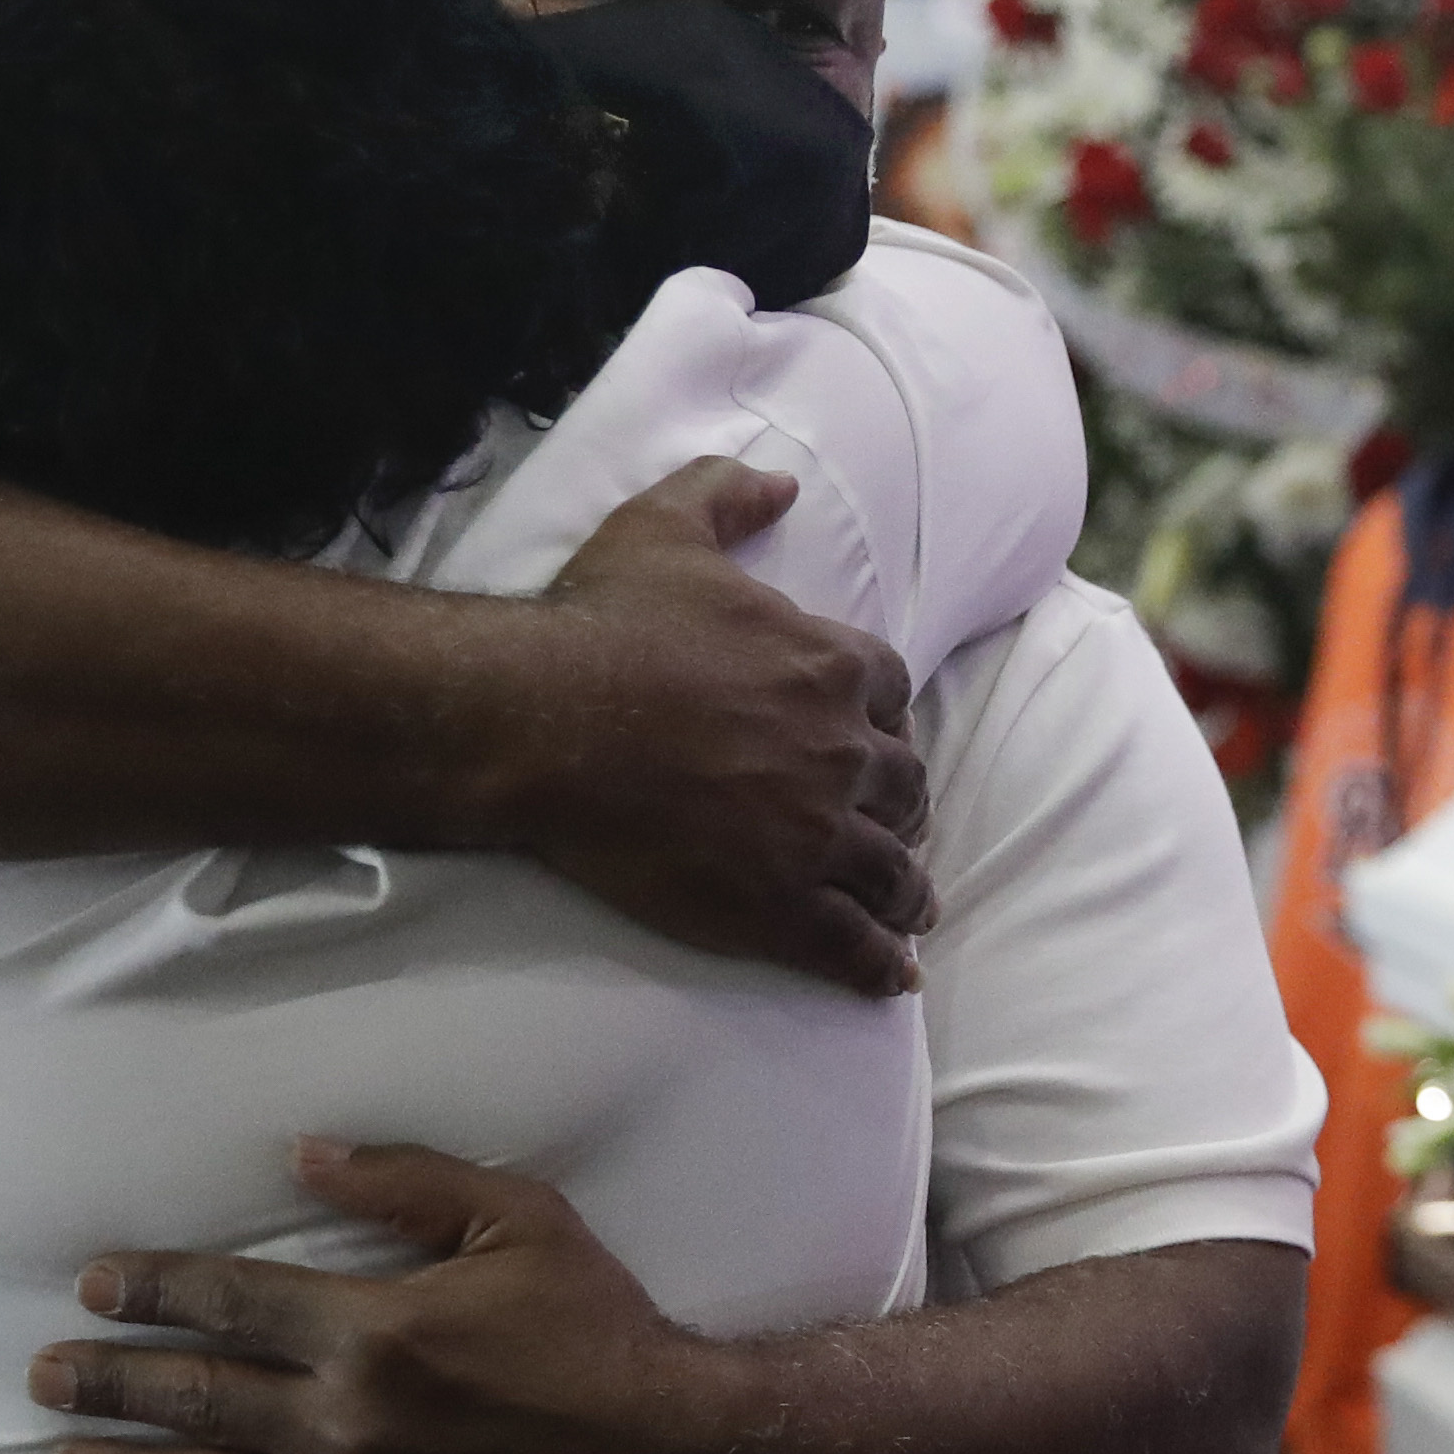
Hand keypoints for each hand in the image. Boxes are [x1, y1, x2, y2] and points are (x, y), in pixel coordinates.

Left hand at [32, 1140, 707, 1453]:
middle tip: (42, 1377)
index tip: (93, 1287)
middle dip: (109, 1383)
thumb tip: (302, 1155)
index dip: (153, 1291)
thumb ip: (407, 1183)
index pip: (229, 1302)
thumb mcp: (521, 1221)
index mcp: (371, 1329)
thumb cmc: (598, 1328)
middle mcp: (345, 1423)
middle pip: (197, 1398)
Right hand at [496, 459, 932, 993]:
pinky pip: (854, 944)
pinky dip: (881, 964)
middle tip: (892, 827)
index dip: (887, 723)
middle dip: (902, 808)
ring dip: (907, 890)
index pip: (895, 697)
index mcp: (831, 666)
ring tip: (911, 908)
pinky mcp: (779, 905)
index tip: (878, 742)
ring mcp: (817, 835)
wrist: (542, 721)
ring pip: (893, 872)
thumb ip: (728, 494)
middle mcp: (842, 752)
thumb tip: (780, 478)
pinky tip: (893, 976)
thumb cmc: (601, 623)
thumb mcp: (665, 527)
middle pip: (904, 787)